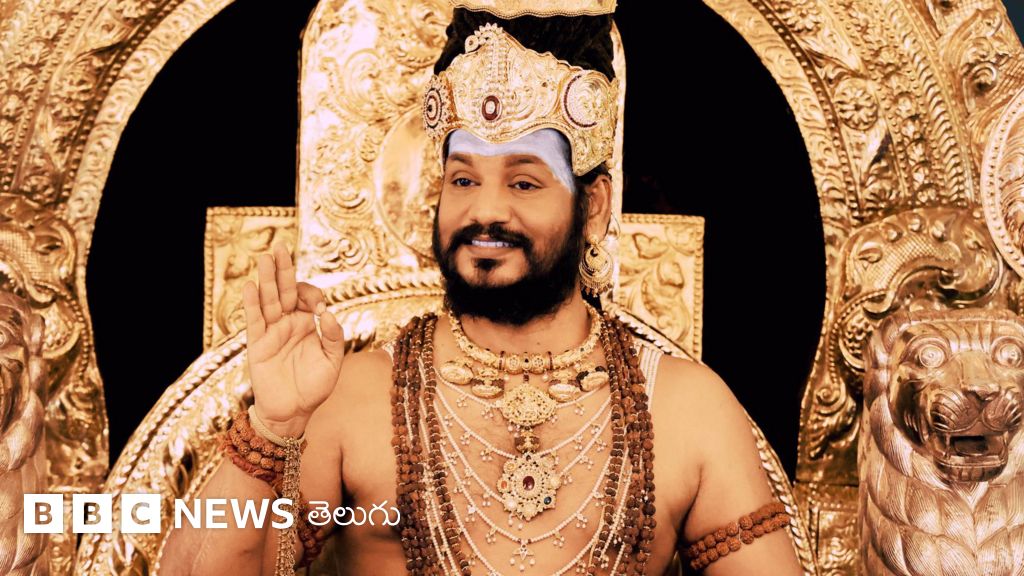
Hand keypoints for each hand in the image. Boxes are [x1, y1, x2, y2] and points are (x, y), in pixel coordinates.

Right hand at [242, 243, 344, 436]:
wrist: (293, 412)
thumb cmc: (314, 387)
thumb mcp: (333, 361)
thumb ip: (333, 336)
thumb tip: (328, 313)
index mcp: (308, 324)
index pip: (306, 297)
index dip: (312, 294)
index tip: (318, 307)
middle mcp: (288, 323)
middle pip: (284, 290)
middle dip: (283, 269)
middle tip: (279, 246)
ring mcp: (272, 332)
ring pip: (268, 300)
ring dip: (267, 279)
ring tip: (265, 257)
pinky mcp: (257, 345)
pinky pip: (254, 321)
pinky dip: (252, 304)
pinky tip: (251, 286)